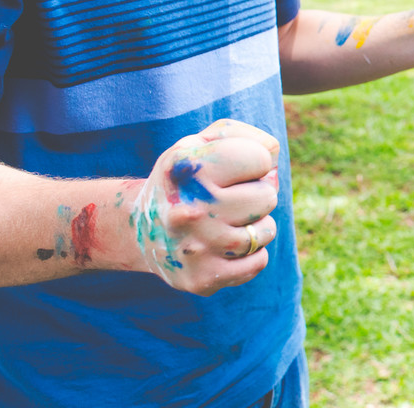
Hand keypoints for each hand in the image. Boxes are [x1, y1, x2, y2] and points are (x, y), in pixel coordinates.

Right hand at [132, 119, 279, 295]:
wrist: (140, 230)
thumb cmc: (186, 179)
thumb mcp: (202, 143)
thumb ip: (243, 136)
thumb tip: (272, 158)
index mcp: (187, 169)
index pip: (261, 158)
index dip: (255, 162)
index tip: (233, 170)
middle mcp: (188, 209)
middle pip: (268, 196)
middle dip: (258, 193)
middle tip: (231, 198)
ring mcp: (195, 247)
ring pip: (266, 231)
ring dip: (258, 225)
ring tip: (229, 221)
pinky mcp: (201, 278)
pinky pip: (258, 262)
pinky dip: (252, 253)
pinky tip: (226, 245)